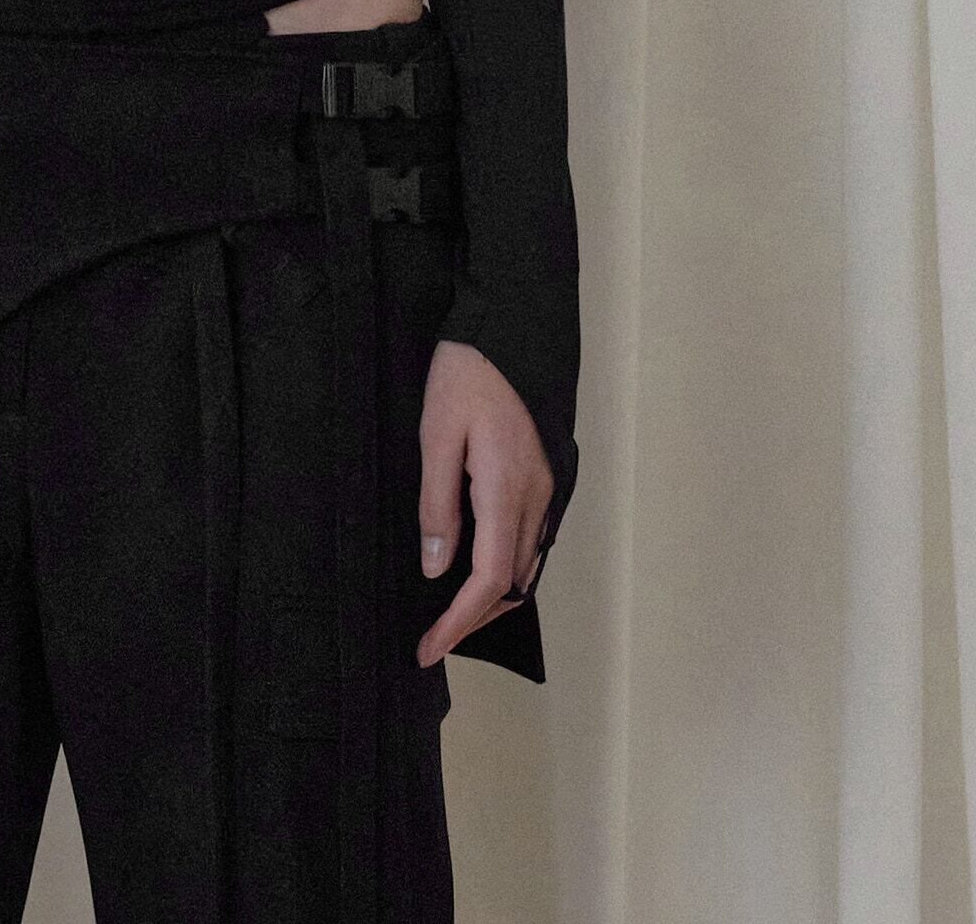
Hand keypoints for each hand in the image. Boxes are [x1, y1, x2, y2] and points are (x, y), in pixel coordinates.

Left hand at [413, 337, 554, 665]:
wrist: (508, 329)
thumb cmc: (467, 375)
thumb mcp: (437, 436)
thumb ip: (437, 505)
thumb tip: (436, 568)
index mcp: (507, 488)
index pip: (490, 578)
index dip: (459, 621)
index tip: (428, 646)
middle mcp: (537, 497)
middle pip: (513, 583)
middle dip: (473, 620)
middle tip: (431, 637)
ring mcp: (547, 488)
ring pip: (526, 567)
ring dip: (491, 599)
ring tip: (448, 614)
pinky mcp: (545, 478)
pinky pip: (530, 542)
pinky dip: (505, 570)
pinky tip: (475, 569)